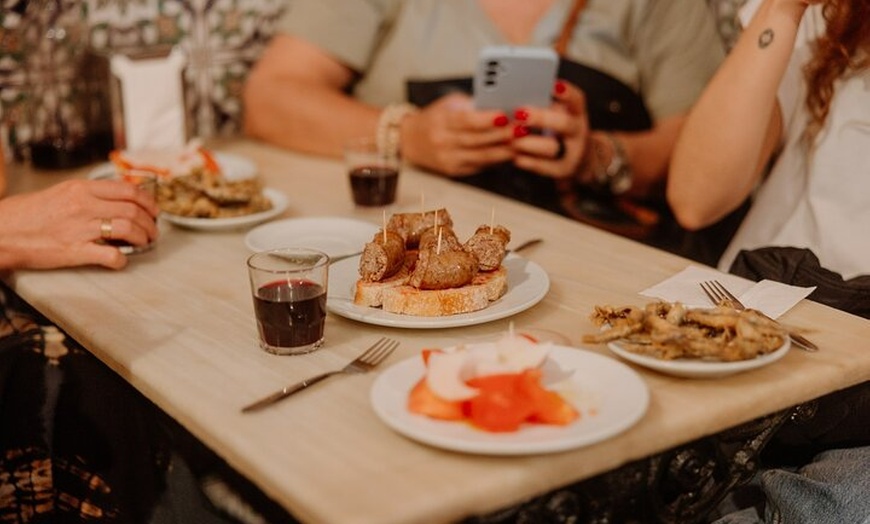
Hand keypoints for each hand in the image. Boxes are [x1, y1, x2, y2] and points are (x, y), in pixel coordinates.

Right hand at [0, 178, 160, 269]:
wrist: (4, 230)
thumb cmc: (33, 213)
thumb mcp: (63, 192)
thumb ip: (92, 194)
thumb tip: (122, 198)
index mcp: (82, 188)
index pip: (129, 190)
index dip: (148, 202)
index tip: (154, 211)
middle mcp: (83, 205)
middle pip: (133, 210)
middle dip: (150, 223)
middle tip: (153, 231)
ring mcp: (80, 228)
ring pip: (128, 229)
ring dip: (143, 238)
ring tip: (144, 243)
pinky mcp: (75, 251)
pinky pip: (110, 257)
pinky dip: (122, 261)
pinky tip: (121, 261)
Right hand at [400, 92, 515, 176]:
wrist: (410, 140)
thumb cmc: (435, 118)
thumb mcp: (449, 105)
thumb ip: (472, 105)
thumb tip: (500, 105)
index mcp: (441, 121)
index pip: (466, 121)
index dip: (487, 119)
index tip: (505, 115)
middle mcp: (443, 142)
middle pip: (477, 140)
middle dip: (502, 135)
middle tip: (521, 130)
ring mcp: (448, 159)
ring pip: (480, 156)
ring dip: (503, 151)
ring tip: (520, 143)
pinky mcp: (453, 171)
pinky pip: (479, 166)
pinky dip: (495, 160)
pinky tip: (508, 154)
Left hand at [509, 80, 590, 180]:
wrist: (581, 161)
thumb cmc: (561, 132)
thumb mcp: (559, 115)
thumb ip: (544, 105)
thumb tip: (514, 95)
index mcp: (576, 113)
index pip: (576, 100)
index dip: (566, 93)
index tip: (552, 85)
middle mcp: (578, 131)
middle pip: (564, 123)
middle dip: (540, 118)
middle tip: (519, 114)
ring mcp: (573, 152)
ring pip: (553, 147)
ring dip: (530, 143)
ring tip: (512, 139)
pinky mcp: (563, 170)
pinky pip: (546, 167)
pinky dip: (529, 162)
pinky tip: (516, 157)